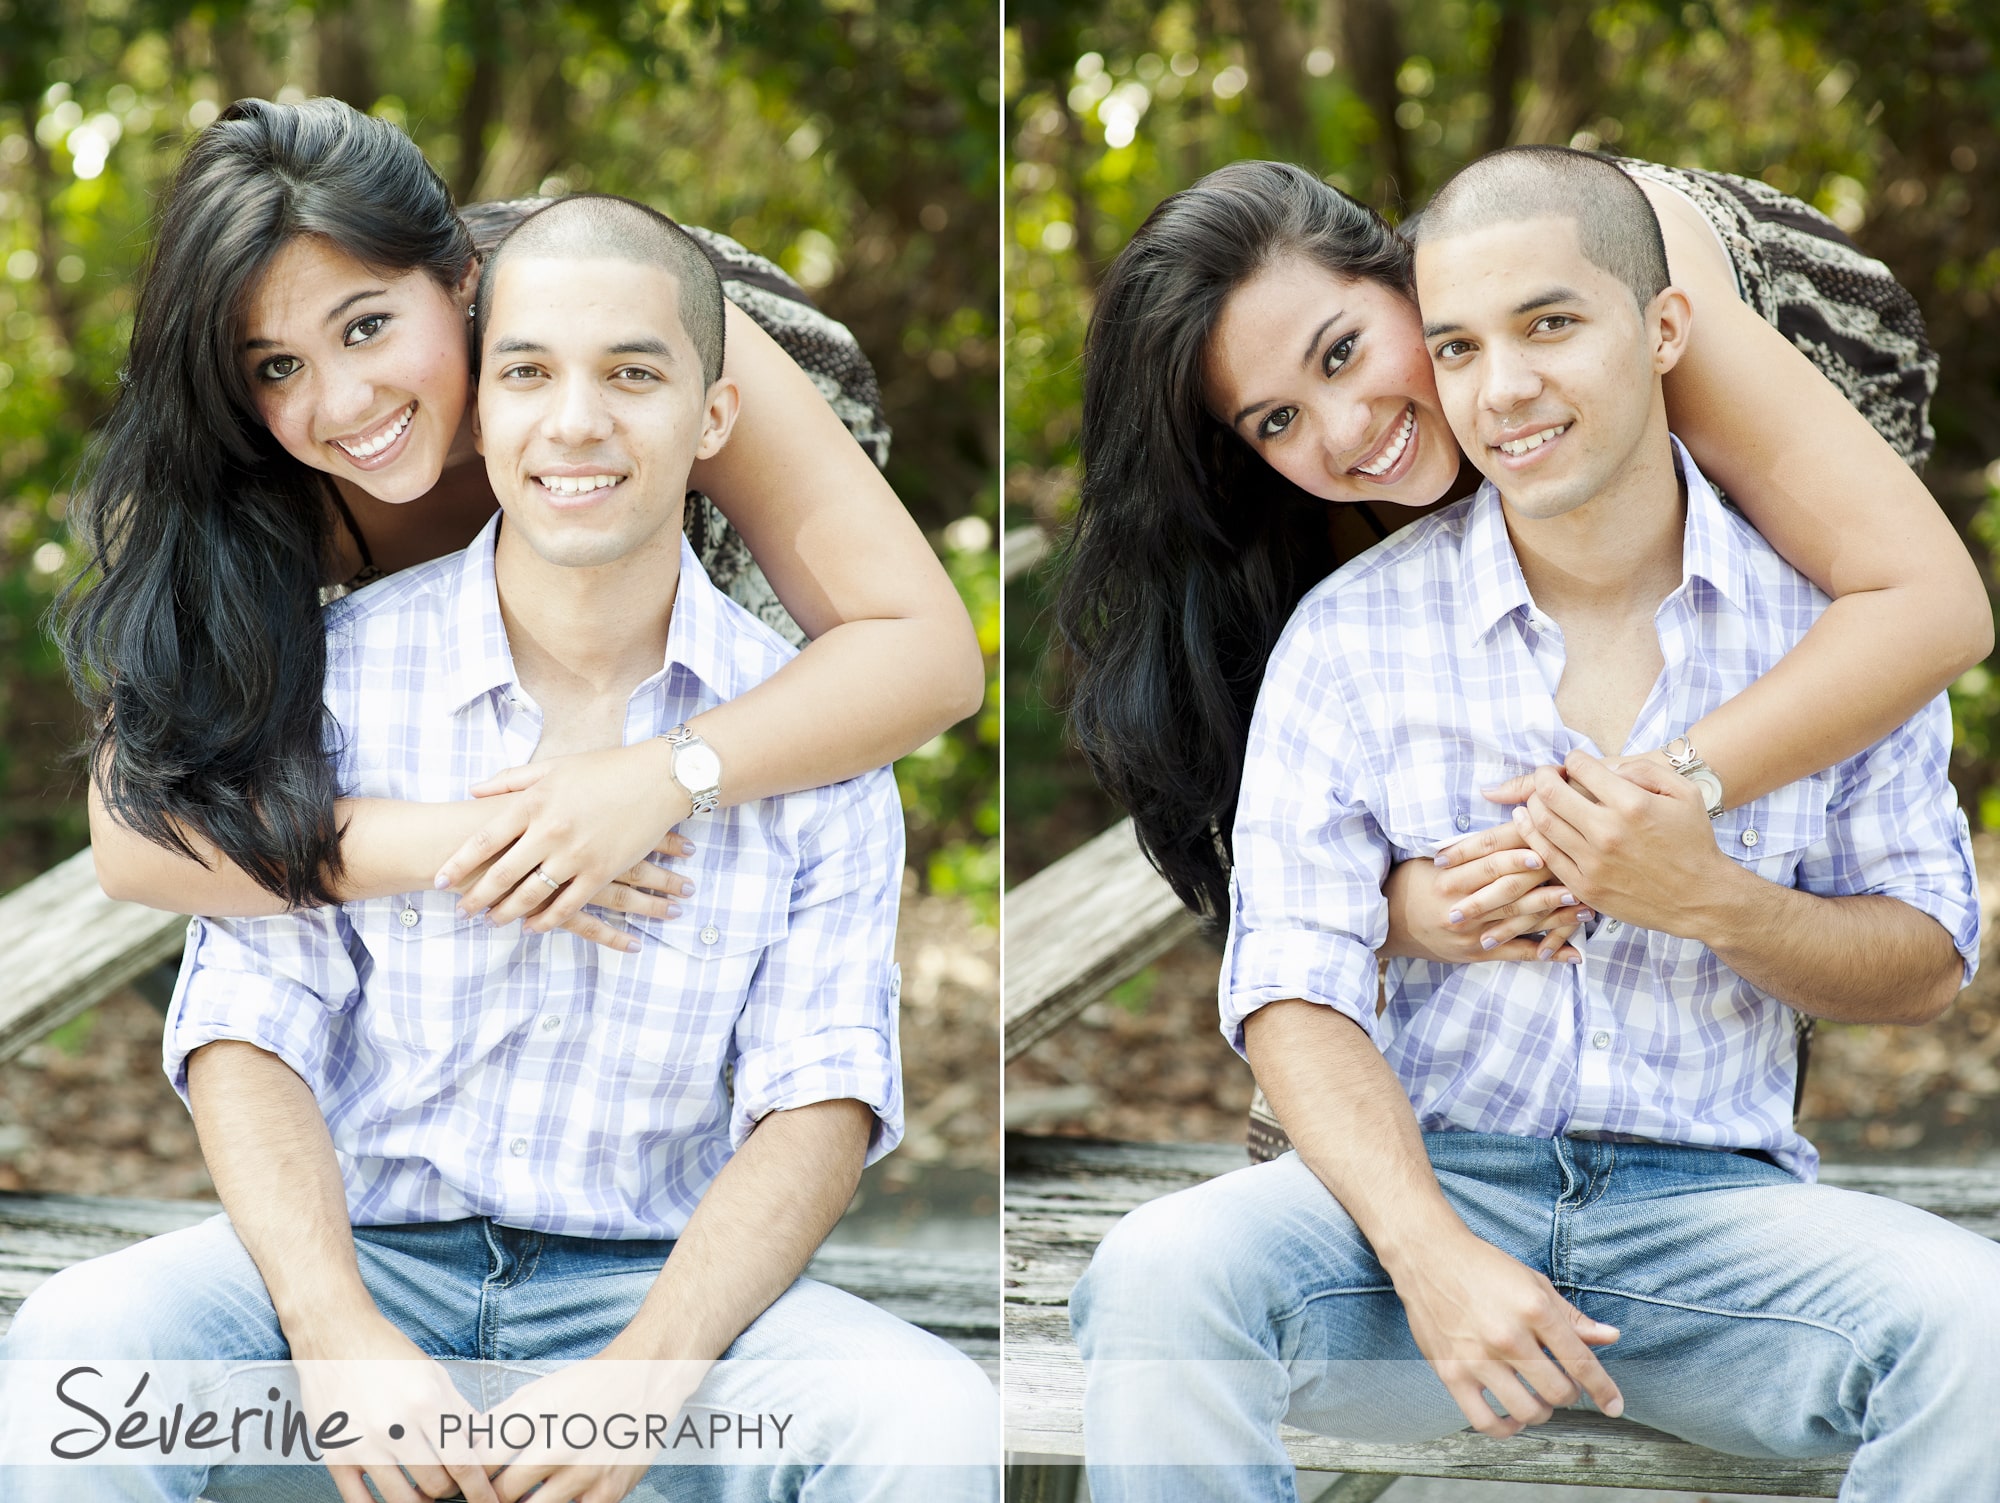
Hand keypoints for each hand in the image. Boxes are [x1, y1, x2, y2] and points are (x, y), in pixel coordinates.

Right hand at [292, 1311, 498, 1502]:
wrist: (335, 1335)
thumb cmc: (389, 1353)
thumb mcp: (434, 1374)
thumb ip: (460, 1413)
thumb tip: (486, 1448)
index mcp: (426, 1402)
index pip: (462, 1463)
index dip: (479, 1489)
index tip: (488, 1501)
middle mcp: (394, 1426)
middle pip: (435, 1485)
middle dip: (450, 1491)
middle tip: (452, 1486)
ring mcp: (361, 1444)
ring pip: (402, 1500)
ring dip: (419, 1501)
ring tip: (425, 1492)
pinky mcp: (334, 1456)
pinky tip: (394, 1498)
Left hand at [435, 744, 698, 939]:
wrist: (658, 778)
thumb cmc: (606, 768)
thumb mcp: (554, 766)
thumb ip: (510, 780)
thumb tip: (474, 790)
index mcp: (534, 803)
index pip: (484, 840)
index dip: (459, 863)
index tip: (441, 880)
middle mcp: (549, 831)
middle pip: (501, 874)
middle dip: (476, 897)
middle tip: (461, 910)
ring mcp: (576, 854)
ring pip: (531, 895)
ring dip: (507, 912)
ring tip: (492, 921)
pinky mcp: (601, 871)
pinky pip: (568, 905)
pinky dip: (547, 919)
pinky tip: (533, 926)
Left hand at [479, 1353, 707, 1502]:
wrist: (647, 1378)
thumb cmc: (588, 1383)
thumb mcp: (539, 1390)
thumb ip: (501, 1421)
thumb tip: (468, 1452)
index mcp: (536, 1415)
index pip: (482, 1461)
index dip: (470, 1474)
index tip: (469, 1479)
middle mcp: (559, 1446)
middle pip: (502, 1494)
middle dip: (493, 1495)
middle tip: (496, 1491)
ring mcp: (585, 1474)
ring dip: (525, 1502)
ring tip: (528, 1489)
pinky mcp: (608, 1493)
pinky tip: (562, 1490)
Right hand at [1389, 822, 1590, 963]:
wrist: (1387, 925)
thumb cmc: (1412, 884)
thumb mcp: (1431, 860)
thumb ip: (1469, 849)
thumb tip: (1511, 822)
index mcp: (1450, 879)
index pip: (1489, 864)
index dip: (1517, 856)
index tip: (1545, 847)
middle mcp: (1462, 907)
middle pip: (1510, 892)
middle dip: (1546, 883)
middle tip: (1579, 873)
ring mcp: (1472, 934)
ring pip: (1520, 923)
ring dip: (1556, 915)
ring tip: (1587, 907)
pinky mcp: (1477, 954)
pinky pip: (1517, 954)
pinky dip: (1547, 953)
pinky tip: (1574, 953)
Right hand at [1390, 1228, 1623, 1437]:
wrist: (1427, 1255)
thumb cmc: (1484, 1268)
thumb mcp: (1534, 1283)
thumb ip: (1571, 1317)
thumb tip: (1610, 1338)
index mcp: (1534, 1309)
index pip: (1581, 1362)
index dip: (1604, 1390)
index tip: (1614, 1406)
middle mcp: (1508, 1336)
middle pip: (1558, 1392)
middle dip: (1569, 1394)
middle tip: (1561, 1384)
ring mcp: (1477, 1357)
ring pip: (1528, 1411)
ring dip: (1541, 1411)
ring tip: (1537, 1398)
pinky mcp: (1450, 1372)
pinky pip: (1484, 1422)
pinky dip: (1506, 1429)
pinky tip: (1511, 1417)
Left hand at [1510, 751, 1732, 937]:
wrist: (1701, 898)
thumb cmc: (1694, 842)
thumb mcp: (1684, 793)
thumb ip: (1645, 770)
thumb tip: (1607, 768)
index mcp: (1632, 805)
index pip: (1580, 768)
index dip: (1572, 760)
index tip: (1573, 762)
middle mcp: (1608, 832)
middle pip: (1550, 792)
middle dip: (1544, 776)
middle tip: (1547, 774)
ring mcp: (1593, 861)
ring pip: (1541, 821)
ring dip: (1532, 802)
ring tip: (1538, 796)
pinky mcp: (1585, 885)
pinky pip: (1545, 854)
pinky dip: (1530, 833)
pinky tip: (1529, 821)